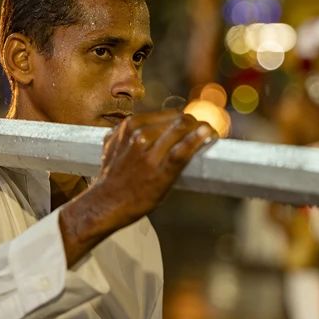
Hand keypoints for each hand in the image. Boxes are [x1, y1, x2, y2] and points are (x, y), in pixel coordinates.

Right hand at [58, 110, 215, 265]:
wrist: (105, 203)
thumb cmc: (112, 177)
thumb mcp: (114, 146)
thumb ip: (128, 132)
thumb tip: (143, 124)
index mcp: (130, 126)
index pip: (169, 114)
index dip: (185, 119)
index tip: (195, 127)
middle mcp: (140, 135)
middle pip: (179, 119)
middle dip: (196, 124)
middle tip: (207, 133)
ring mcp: (150, 152)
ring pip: (183, 128)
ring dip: (203, 130)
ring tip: (212, 136)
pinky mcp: (160, 171)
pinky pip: (182, 151)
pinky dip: (197, 140)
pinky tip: (209, 136)